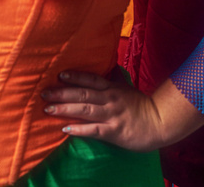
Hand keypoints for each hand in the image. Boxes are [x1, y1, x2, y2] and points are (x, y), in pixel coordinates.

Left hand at [42, 70, 203, 151]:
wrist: (159, 121)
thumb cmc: (141, 106)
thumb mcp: (126, 90)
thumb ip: (112, 83)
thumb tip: (102, 73)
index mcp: (113, 88)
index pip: (91, 80)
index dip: (75, 77)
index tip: (59, 75)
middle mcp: (110, 99)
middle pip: (83, 94)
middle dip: (62, 93)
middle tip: (44, 93)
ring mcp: (112, 114)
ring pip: (85, 110)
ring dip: (65, 108)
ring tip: (48, 108)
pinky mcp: (114, 131)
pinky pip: (94, 130)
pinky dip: (79, 129)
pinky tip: (65, 130)